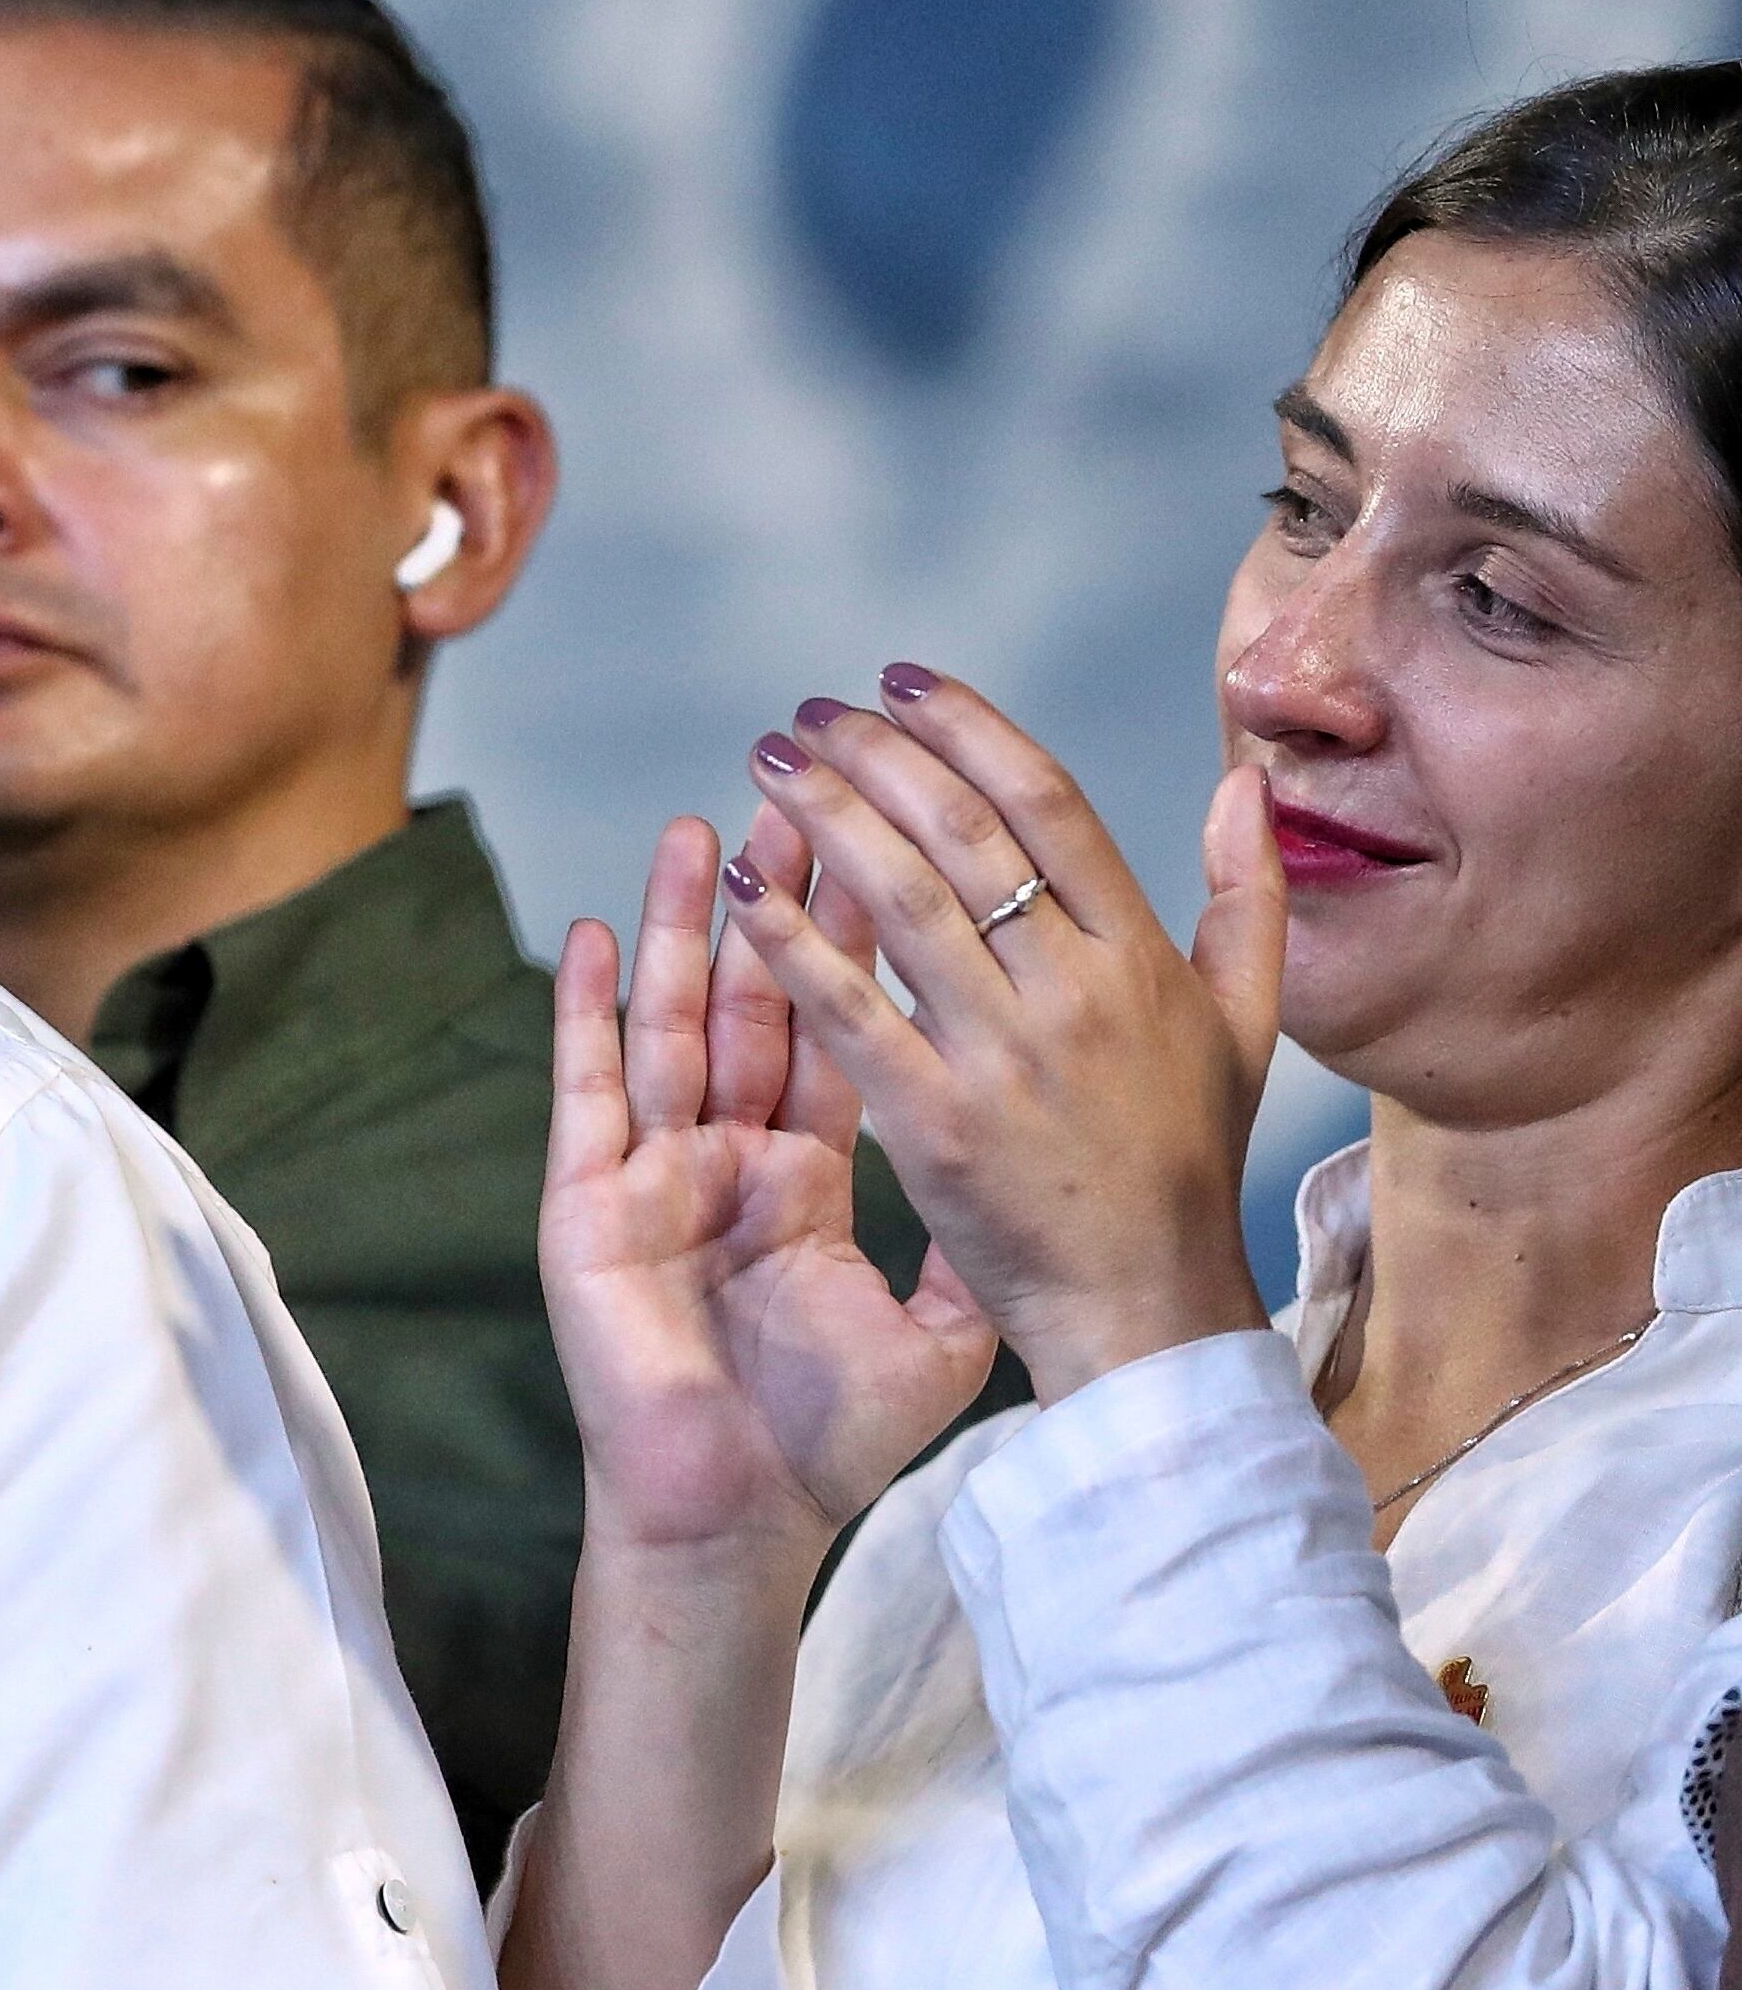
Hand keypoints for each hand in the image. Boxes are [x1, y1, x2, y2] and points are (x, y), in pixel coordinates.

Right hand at [546, 814, 998, 1574]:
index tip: (892, 836)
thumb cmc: (819, 1439)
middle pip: (761, 995)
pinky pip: (591, 1090)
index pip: (844, 1022)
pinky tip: (590, 939)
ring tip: (704, 824)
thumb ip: (969, 1251)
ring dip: (685, 923)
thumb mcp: (930, 1335)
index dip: (862, 933)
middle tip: (809, 785)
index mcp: (804, 1172)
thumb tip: (1040, 1187)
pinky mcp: (591, 1202)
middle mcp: (727, 1151)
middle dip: (785, 891)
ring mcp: (655, 1170)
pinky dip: (586, 1013)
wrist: (735, 1515)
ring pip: (674, 1019)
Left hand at [725, 670, 1280, 1398]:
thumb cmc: (1184, 1162)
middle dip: (880, 757)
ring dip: (829, 818)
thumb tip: (1246, 783)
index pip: (1049, 806)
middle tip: (813, 711)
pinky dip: (792, 942)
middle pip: (965, 837)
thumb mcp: (1246, 1025)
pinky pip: (851, 1011)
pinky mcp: (938, 1123)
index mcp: (1140, 960)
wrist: (1150, 1307)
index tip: (903, 682)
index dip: (971, 730)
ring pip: (905, 904)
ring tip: (772, 761)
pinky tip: (742, 886)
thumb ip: (1245, 898)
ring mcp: (1007, 1056)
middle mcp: (1076, 993)